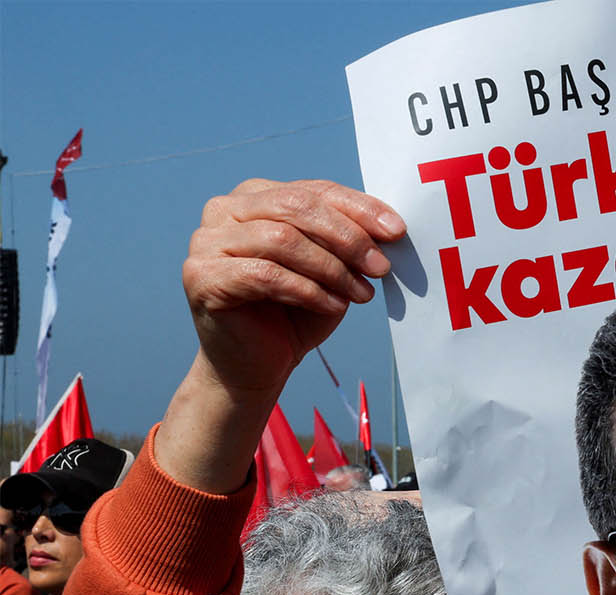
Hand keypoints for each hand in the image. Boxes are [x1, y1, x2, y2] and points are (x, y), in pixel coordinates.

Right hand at [181, 178, 403, 394]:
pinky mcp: (201, 276)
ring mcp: (206, 241)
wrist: (256, 365)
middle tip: (381, 267)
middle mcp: (225, 210)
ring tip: (360, 294)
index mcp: (257, 197)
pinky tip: (333, 305)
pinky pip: (266, 274)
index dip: (359, 208)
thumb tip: (389, 227)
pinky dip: (308, 290)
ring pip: (282, 238)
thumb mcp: (332, 271)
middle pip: (297, 206)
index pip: (314, 190)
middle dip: (348, 237)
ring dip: (331, 268)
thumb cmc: (295, 314)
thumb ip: (350, 243)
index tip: (397, 231)